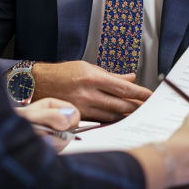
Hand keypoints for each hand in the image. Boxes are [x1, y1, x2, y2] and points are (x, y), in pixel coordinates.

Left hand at [15, 97, 80, 151]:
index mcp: (54, 105)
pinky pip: (60, 147)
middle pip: (72, 128)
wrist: (6, 136)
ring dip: (53, 143)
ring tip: (39, 140)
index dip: (70, 121)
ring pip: (66, 139)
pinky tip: (41, 145)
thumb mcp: (32, 116)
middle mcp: (57, 117)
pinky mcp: (53, 142)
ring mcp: (56, 130)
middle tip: (44, 135)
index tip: (61, 128)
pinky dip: (51, 148)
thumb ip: (50, 116)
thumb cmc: (17, 122)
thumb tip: (66, 123)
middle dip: (59, 134)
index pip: (74, 112)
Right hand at [32, 61, 151, 121]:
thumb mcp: (88, 67)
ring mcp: (82, 108)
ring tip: (139, 114)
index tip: (149, 95)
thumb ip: (111, 75)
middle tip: (148, 108)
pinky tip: (120, 119)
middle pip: (119, 104)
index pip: (122, 87)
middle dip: (136, 107)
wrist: (38, 84)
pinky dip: (112, 120)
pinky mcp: (77, 117)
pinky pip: (99, 120)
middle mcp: (87, 94)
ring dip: (126, 115)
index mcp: (92, 77)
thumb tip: (131, 79)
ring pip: (110, 114)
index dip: (138, 93)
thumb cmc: (64, 73)